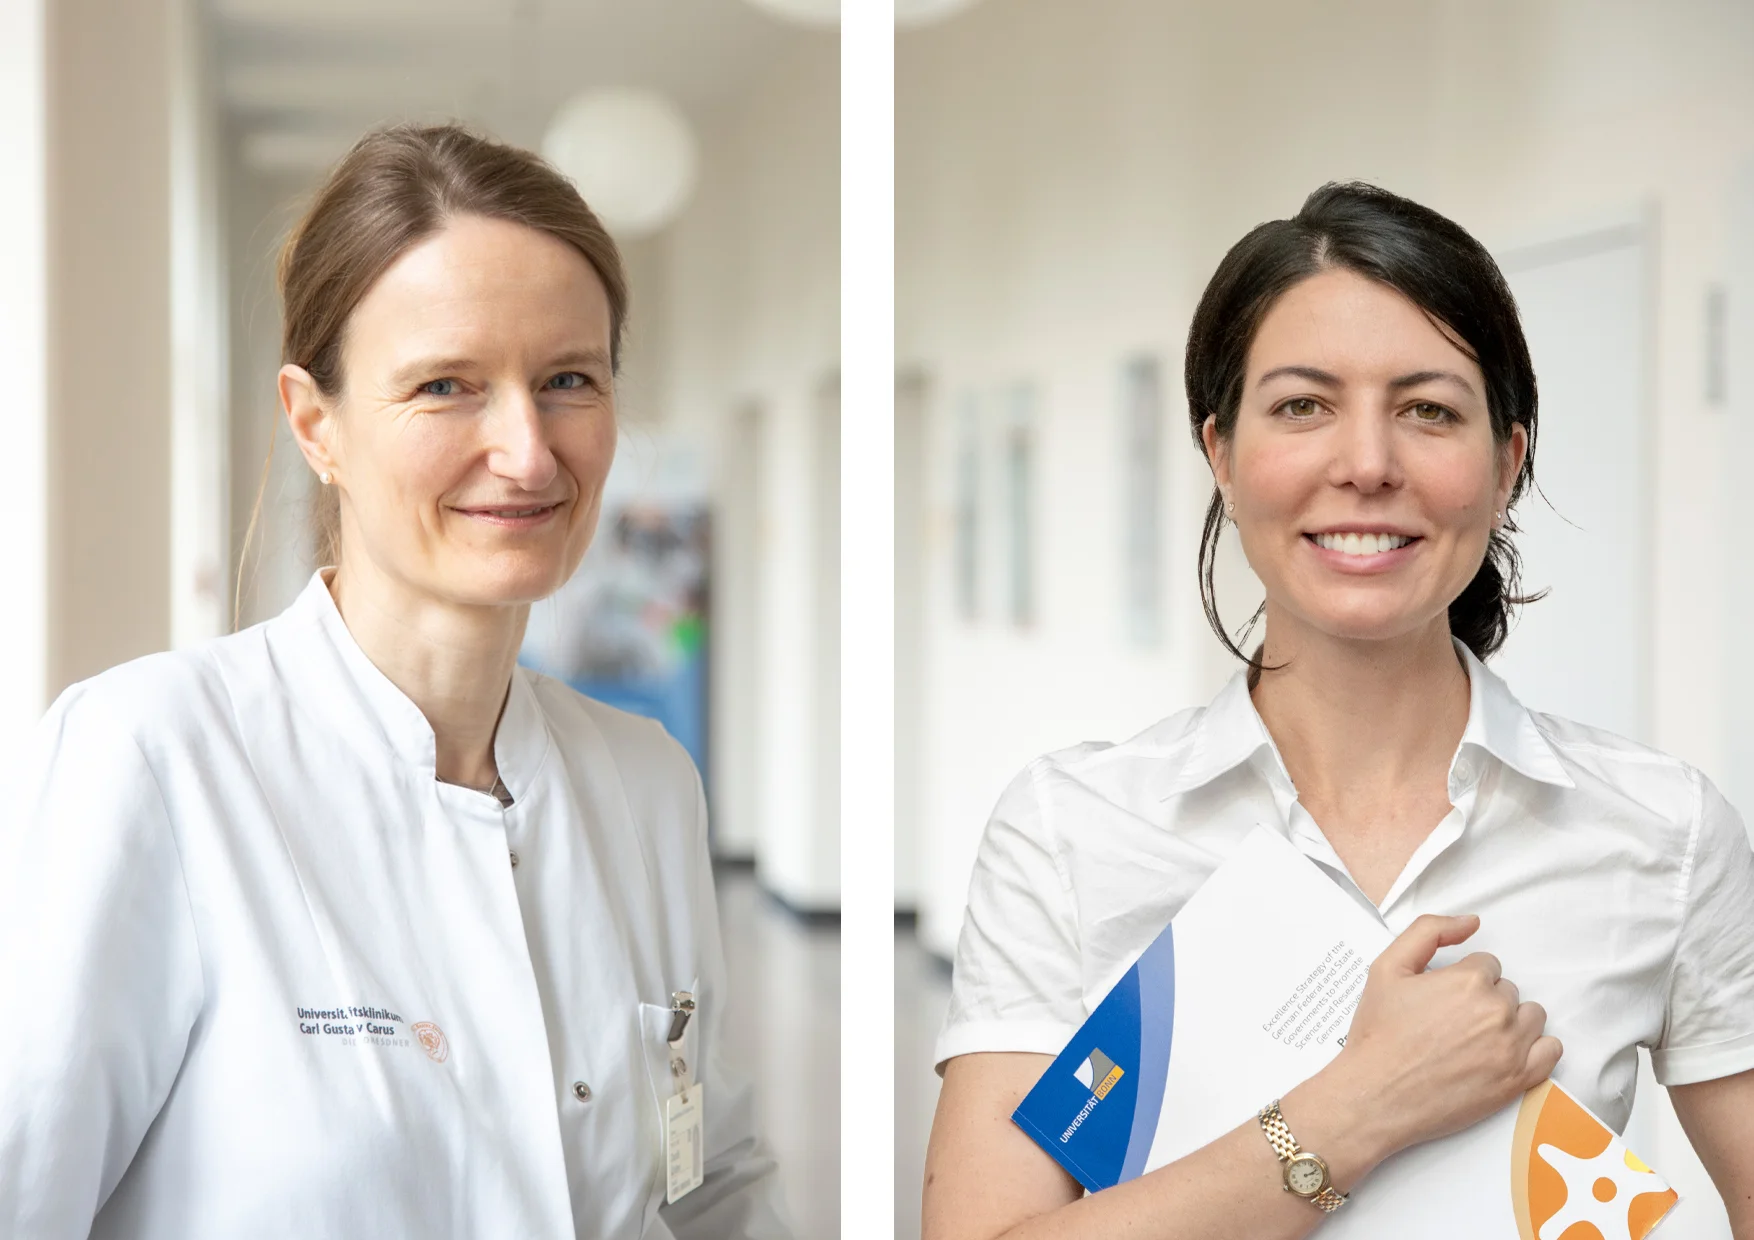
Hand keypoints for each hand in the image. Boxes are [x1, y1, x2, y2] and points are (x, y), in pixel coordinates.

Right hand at [1319, 914, 1560, 1161]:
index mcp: (1468, 980)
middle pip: (1508, 990)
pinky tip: (1508, 1050)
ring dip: (1510, 1021)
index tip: (1445, 998)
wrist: (1375, 1094)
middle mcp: (1496, 1011)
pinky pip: (1551, 1050)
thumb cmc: (1379, 1034)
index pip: (1487, 965)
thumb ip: (1428, 931)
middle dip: (1485, 1000)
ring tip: (1477, 1037)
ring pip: (1531, 1016)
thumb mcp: (1387, 967)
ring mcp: (1511, 1047)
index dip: (1463, 979)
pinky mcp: (1518, 1080)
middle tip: (1453, 1020)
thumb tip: (1471, 921)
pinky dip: (1536, 1047)